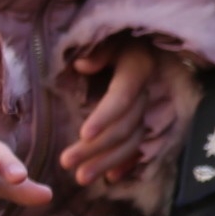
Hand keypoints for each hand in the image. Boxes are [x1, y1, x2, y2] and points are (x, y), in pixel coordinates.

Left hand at [62, 39, 177, 191]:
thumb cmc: (116, 38)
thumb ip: (99, 50)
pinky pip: (139, 147)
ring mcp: (147, 110)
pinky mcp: (144, 121)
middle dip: (97, 147)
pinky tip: (110, 178)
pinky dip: (126, 164)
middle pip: (125, 126)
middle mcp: (146, 93)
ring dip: (107, 162)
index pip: (123, 98)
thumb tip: (83, 65)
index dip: (105, 117)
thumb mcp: (108, 37)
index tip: (83, 134)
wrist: (137, 40)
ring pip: (131, 142)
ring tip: (81, 177)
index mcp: (137, 70)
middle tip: (67, 163)